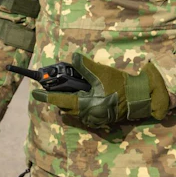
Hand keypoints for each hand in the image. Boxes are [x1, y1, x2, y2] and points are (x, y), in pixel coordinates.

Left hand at [31, 52, 168, 128]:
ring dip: (67, 102)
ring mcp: (94, 119)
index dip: (47, 97)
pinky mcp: (100, 119)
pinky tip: (79, 97)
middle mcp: (87, 114)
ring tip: (63, 91)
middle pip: (65, 107)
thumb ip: (85, 66)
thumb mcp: (102, 73)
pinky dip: (77, 106)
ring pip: (73, 112)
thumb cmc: (120, 85)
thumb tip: (73, 57)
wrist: (140, 98)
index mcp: (86, 104)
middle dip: (57, 98)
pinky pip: (83, 114)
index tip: (35, 93)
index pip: (61, 101)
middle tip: (48, 89)